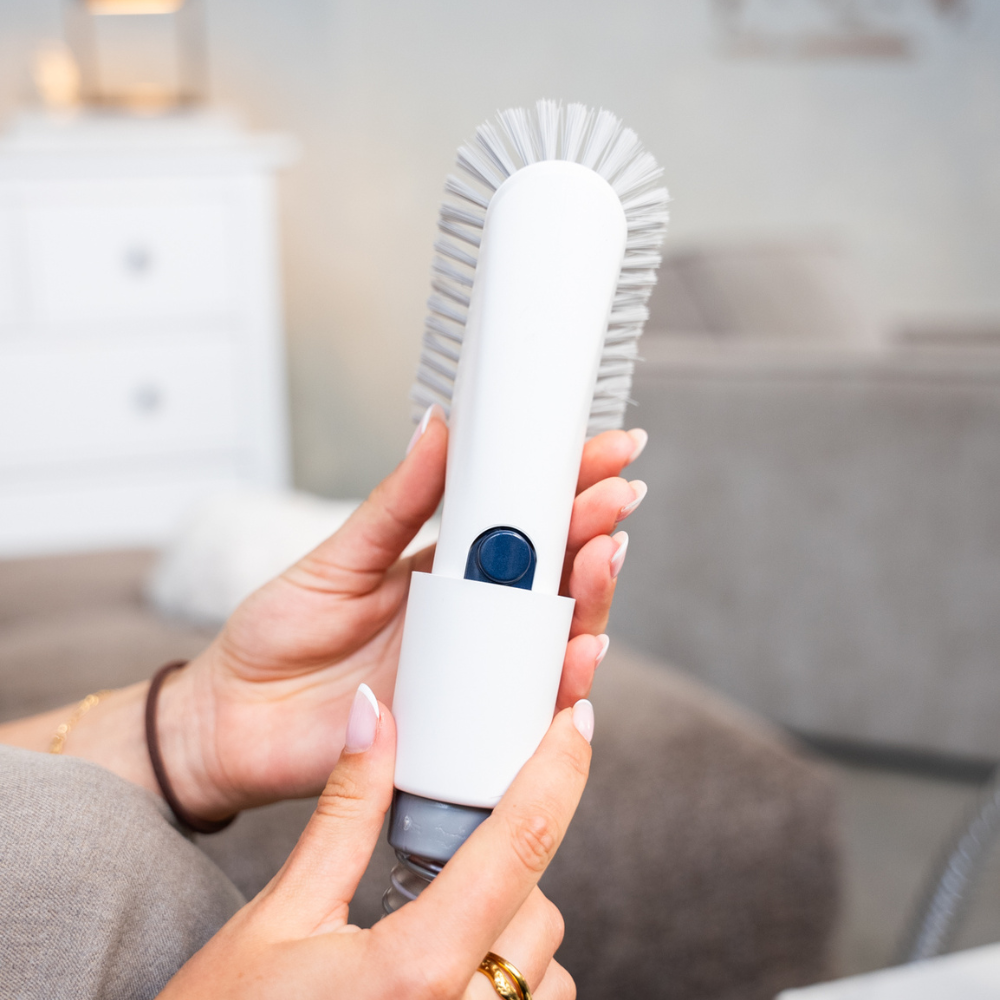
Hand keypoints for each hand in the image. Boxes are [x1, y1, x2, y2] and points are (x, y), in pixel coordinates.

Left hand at [157, 407, 645, 816]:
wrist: (230, 723)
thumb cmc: (277, 638)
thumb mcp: (339, 558)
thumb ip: (398, 502)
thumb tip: (439, 428)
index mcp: (447, 573)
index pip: (522, 524)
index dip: (569, 486)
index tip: (607, 450)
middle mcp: (472, 624)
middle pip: (555, 580)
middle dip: (593, 534)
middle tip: (616, 499)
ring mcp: (472, 676)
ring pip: (555, 640)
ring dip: (590, 601)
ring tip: (602, 558)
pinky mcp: (463, 731)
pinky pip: (526, 710)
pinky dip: (561, 683)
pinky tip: (579, 654)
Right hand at [158, 688, 592, 998]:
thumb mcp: (280, 914)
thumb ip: (343, 812)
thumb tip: (375, 715)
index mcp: (412, 973)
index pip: (519, 846)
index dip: (558, 769)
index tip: (576, 719)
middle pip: (539, 913)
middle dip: (505, 875)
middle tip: (439, 873)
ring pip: (546, 974)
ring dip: (509, 939)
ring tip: (432, 942)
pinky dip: (505, 989)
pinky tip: (443, 986)